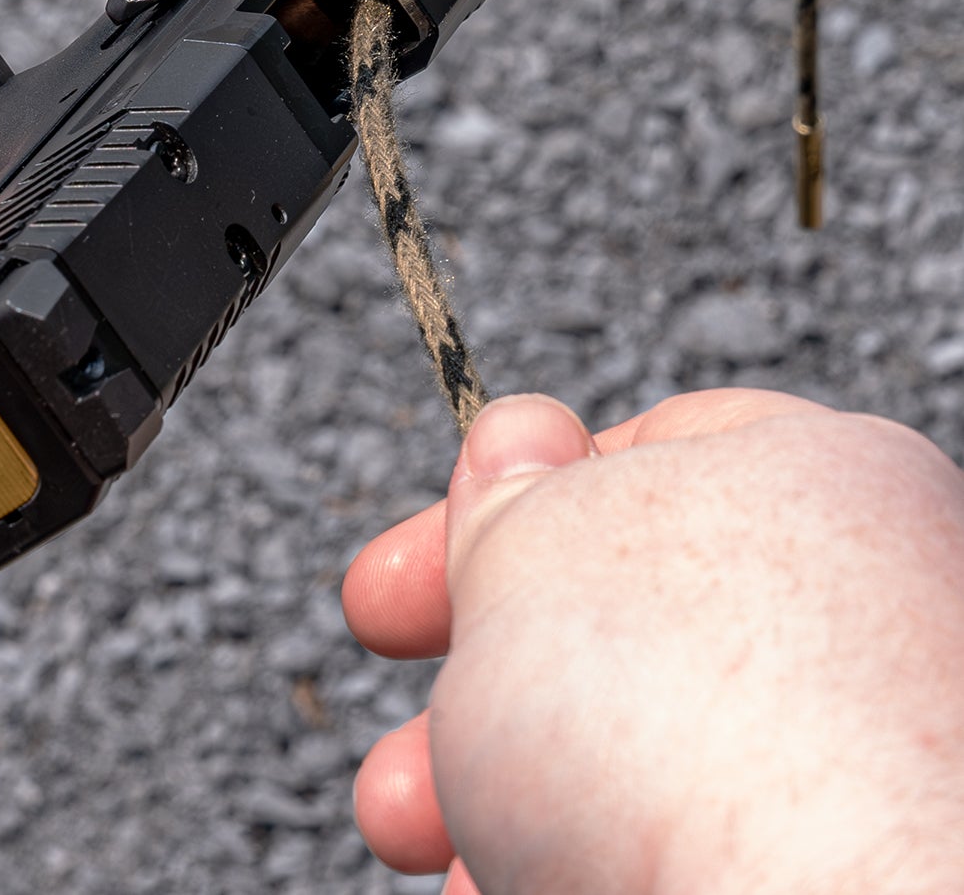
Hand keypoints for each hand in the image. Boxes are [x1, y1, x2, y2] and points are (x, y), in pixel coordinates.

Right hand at [344, 389, 963, 893]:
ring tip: (425, 843)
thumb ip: (508, 490)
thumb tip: (513, 435)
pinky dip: (596, 858)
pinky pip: (707, 839)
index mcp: (814, 475)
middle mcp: (878, 606)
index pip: (643, 453)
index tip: (403, 583)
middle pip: (628, 623)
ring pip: (652, 754)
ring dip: (506, 795)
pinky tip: (517, 892)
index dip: (491, 511)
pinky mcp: (871, 862)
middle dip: (472, 691)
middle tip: (397, 763)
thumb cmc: (677, 718)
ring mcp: (886, 751)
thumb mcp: (527, 547)